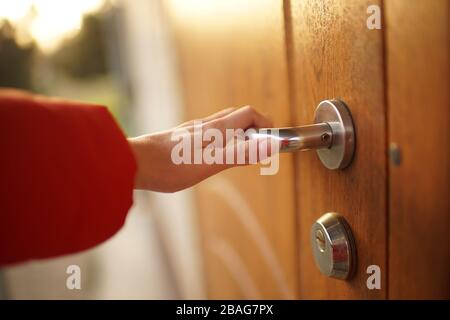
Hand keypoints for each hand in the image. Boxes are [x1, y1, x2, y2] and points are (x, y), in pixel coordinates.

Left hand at [128, 106, 273, 191]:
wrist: (134, 163)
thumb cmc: (170, 165)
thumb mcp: (211, 163)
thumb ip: (242, 153)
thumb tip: (270, 144)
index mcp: (217, 129)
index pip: (249, 113)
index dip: (265, 123)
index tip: (271, 141)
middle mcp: (205, 125)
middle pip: (237, 116)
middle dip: (253, 128)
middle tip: (258, 148)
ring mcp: (192, 130)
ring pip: (222, 123)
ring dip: (237, 133)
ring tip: (239, 153)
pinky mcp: (181, 137)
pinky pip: (208, 132)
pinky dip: (221, 139)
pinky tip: (213, 154)